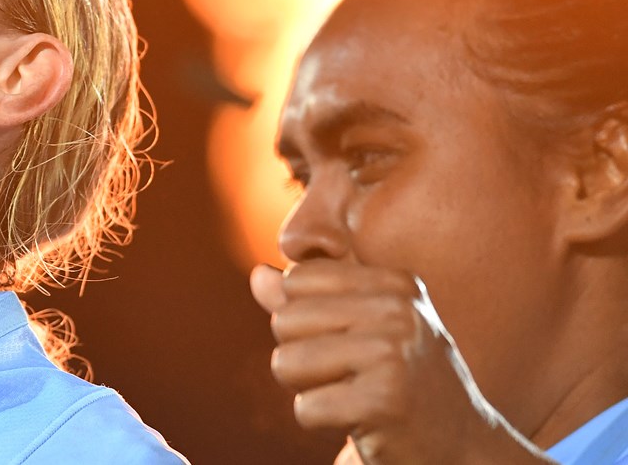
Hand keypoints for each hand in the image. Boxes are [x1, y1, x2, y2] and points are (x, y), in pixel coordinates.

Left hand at [249, 260, 553, 463]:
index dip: (306, 320)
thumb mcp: (365, 330)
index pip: (297, 280)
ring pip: (286, 363)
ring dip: (310, 390)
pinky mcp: (385, 401)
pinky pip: (305, 408)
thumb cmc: (403, 382)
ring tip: (355, 396)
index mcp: (395, 284)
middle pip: (284, 320)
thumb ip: (309, 301)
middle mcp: (398, 311)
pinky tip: (363, 421)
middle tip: (352, 377)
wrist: (462, 447)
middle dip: (303, 357)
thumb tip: (258, 274)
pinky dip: (322, 421)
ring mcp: (394, 355)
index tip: (350, 343)